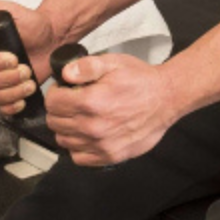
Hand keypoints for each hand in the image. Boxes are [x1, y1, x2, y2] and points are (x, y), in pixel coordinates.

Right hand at [0, 0, 53, 114]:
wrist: (50, 38)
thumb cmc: (32, 24)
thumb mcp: (11, 8)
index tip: (12, 59)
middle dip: (7, 78)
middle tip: (25, 69)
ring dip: (12, 92)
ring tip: (29, 83)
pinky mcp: (6, 92)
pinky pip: (0, 106)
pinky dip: (11, 106)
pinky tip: (23, 99)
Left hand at [44, 52, 177, 167]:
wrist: (166, 99)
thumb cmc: (140, 81)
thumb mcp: (113, 63)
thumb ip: (85, 66)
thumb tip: (65, 74)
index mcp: (90, 102)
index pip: (52, 102)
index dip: (56, 92)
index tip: (64, 90)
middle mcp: (93, 126)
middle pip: (54, 122)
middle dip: (59, 110)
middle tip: (71, 102)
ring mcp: (101, 144)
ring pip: (63, 140)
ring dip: (66, 128)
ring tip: (80, 117)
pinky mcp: (110, 156)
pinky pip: (79, 157)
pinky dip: (78, 147)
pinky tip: (86, 134)